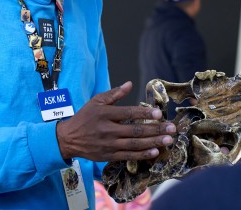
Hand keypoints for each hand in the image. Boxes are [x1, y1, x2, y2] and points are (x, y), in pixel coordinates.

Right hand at [56, 81, 175, 161]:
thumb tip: (130, 84)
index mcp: (105, 114)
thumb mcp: (96, 101)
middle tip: (171, 129)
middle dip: (155, 130)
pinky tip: (154, 151)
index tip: (158, 114)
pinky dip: (142, 154)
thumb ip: (114, 94)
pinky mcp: (109, 156)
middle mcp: (108, 130)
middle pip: (135, 131)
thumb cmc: (84, 117)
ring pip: (134, 145)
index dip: (144, 114)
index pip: (128, 113)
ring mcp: (109, 144)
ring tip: (168, 140)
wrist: (68, 139)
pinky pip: (128, 156)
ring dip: (153, 143)